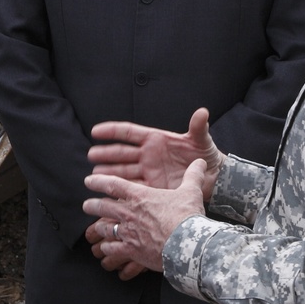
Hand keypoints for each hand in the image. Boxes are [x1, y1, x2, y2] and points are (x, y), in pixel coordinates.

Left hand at [83, 159, 207, 272]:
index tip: (89, 181)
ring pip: (104, 228)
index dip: (98, 181)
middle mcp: (128, 213)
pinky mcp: (130, 250)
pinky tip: (105, 250)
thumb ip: (193, 176)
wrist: (186, 243)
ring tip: (93, 229)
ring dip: (98, 227)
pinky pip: (112, 249)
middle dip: (92, 205)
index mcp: (139, 196)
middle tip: (87, 205)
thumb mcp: (191, 191)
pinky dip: (107, 249)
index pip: (112, 185)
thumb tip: (201, 162)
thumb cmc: (187, 215)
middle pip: (102, 207)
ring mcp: (127, 232)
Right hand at [88, 108, 222, 199]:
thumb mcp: (202, 141)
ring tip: (95, 175)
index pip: (129, 133)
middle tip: (92, 155)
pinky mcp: (151, 187)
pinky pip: (132, 188)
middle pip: (121, 153)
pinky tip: (107, 191)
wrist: (212, 179)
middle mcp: (148, 155)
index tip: (96, 131)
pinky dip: (120, 189)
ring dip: (109, 173)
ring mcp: (148, 171)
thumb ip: (198, 128)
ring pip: (123, 171)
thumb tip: (202, 112)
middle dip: (106, 154)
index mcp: (156, 139)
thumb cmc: (206, 156)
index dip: (112, 131)